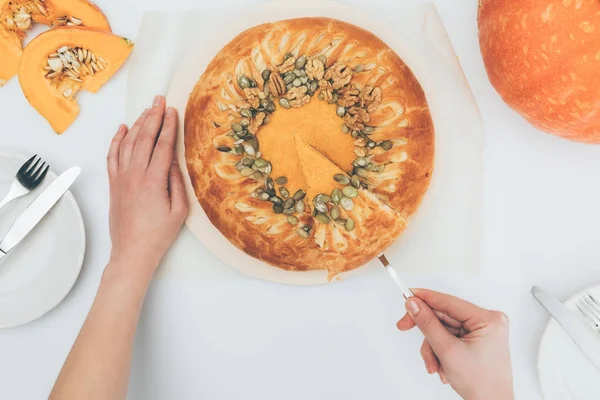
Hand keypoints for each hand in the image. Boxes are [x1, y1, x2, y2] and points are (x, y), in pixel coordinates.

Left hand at [106, 95, 188, 275]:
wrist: (132, 252)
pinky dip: (117, 140)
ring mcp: (121, 179)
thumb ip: (177, 183)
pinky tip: (123, 129)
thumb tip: (173, 161)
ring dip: (137, 124)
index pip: (163, 145)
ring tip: (147, 110)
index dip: (169, 126)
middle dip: (153, 116)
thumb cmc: (158, 235)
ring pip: (128, 143)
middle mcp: (134, 175)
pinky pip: (113, 156)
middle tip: (160, 100)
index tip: (173, 111)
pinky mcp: (114, 184)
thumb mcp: (179, 211)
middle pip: (144, 138)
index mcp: (153, 181)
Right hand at [397, 289, 513, 399]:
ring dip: (433, 347)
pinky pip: (450, 337)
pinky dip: (441, 351)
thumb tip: (414, 304)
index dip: (425, 297)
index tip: (406, 294)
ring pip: (444, 329)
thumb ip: (427, 324)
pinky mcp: (476, 340)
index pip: (448, 302)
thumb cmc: (481, 384)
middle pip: (444, 317)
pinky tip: (443, 366)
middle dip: (428, 334)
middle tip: (403, 326)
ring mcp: (482, 331)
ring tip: (434, 366)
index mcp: (488, 319)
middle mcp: (487, 322)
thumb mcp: (447, 351)